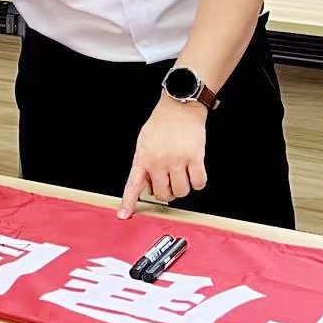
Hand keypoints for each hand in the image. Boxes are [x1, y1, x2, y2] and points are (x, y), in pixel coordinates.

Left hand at [118, 97, 208, 217]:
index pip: (132, 185)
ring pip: (181, 191)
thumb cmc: (162, 123)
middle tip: (169, 182)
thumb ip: (144, 163)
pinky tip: (195, 173)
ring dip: (183, 188)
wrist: (179, 107)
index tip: (123, 215)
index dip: (128, 202)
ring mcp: (177, 161)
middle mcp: (159, 162)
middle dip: (166, 192)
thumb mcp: (144, 142)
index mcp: (143, 158)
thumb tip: (146, 184)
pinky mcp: (195, 158)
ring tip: (182, 175)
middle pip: (162, 194)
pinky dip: (198, 182)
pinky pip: (198, 183)